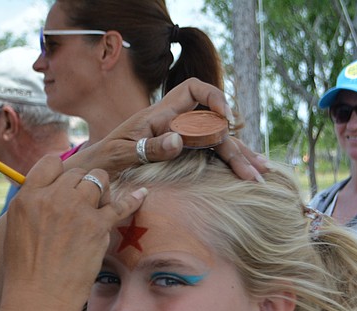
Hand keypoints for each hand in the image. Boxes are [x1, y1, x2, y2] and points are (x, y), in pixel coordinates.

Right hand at [2, 156, 144, 310]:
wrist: (38, 299)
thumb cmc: (25, 272)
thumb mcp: (17, 230)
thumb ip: (33, 206)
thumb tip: (50, 194)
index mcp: (27, 197)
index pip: (50, 163)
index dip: (62, 171)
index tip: (67, 183)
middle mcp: (52, 197)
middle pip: (78, 172)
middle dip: (83, 185)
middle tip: (83, 206)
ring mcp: (76, 209)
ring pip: (99, 179)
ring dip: (102, 191)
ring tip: (100, 209)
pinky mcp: (97, 226)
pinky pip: (121, 203)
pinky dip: (133, 198)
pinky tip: (141, 194)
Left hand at [65, 78, 267, 181]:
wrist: (96, 169)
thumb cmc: (105, 157)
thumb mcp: (123, 153)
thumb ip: (149, 146)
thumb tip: (180, 139)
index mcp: (160, 115)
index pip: (193, 90)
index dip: (213, 98)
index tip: (225, 119)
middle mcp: (175, 124)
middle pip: (213, 125)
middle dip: (235, 145)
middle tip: (254, 170)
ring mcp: (180, 139)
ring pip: (217, 143)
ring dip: (239, 158)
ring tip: (260, 175)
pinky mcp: (181, 154)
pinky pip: (210, 156)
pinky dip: (228, 164)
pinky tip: (247, 174)